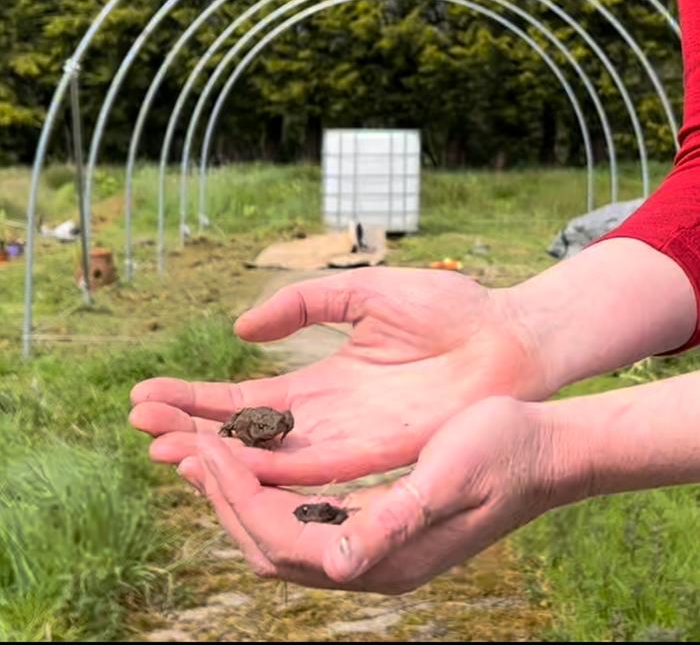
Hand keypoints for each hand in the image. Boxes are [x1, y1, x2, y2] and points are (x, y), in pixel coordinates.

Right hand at [130, 267, 546, 483]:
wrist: (508, 333)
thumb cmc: (446, 308)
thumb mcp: (361, 291)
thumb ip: (304, 304)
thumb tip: (241, 331)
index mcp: (323, 382)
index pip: (245, 401)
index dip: (195, 400)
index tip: (146, 396)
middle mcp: (328, 420)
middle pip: (246, 436)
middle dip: (190, 432)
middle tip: (138, 427)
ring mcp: (352, 441)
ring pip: (268, 460)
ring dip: (216, 457)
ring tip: (163, 448)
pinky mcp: (380, 453)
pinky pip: (314, 470)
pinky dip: (266, 470)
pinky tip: (224, 463)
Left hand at [169, 395, 561, 593]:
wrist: (545, 451)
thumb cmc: (502, 452)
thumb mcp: (449, 478)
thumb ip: (397, 519)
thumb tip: (344, 560)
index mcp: (384, 556)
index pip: (282, 541)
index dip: (236, 498)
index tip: (205, 448)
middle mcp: (371, 562)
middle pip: (270, 546)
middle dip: (223, 499)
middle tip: (187, 447)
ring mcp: (374, 547)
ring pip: (282, 534)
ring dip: (239, 495)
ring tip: (203, 451)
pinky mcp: (378, 524)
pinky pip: (304, 516)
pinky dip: (270, 489)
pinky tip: (257, 456)